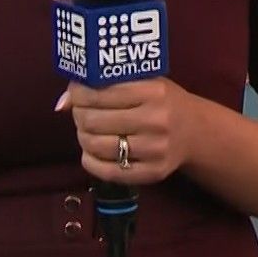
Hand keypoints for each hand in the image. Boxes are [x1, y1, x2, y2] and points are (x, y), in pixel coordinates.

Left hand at [58, 77, 196, 185]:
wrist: (195, 132)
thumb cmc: (162, 102)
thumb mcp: (141, 84)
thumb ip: (104, 87)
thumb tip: (62, 103)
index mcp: (153, 92)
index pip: (100, 93)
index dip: (79, 93)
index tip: (77, 93)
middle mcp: (156, 120)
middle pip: (94, 121)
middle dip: (79, 115)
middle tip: (80, 112)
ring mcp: (155, 149)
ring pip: (97, 146)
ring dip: (82, 137)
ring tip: (86, 130)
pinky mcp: (153, 173)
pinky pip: (107, 171)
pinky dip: (90, 161)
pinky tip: (91, 151)